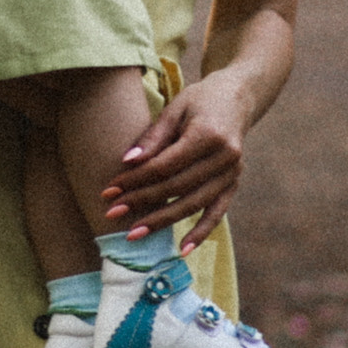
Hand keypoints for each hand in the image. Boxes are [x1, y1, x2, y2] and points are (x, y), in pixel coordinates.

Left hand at [101, 75, 253, 254]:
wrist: (238, 97)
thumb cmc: (200, 100)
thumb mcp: (175, 109)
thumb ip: (153, 137)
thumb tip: (128, 162)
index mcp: (208, 134)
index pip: (165, 165)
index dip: (136, 180)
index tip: (109, 190)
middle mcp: (225, 157)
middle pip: (177, 187)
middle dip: (142, 202)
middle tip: (112, 214)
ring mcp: (232, 173)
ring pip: (194, 204)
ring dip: (162, 221)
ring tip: (133, 234)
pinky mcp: (234, 184)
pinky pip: (217, 212)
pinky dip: (201, 232)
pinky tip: (183, 250)